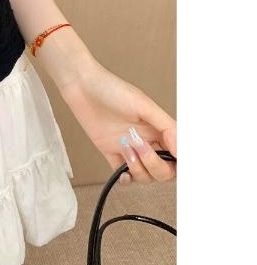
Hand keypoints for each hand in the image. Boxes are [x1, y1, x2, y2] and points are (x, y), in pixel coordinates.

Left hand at [57, 59, 176, 184]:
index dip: (180, 164)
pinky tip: (122, 173)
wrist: (80, 85)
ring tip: (124, 146)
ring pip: (145, 175)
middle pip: (163, 170)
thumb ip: (166, 127)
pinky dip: (126, 179)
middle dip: (155, 165)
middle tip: (140, 145)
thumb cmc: (111, 89)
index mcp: (158, 128)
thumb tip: (183, 150)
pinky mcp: (110, 151)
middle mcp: (146, 140)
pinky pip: (123, 175)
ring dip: (138, 168)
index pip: (178, 154)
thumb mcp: (143, 105)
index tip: (176, 164)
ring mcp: (128, 147)